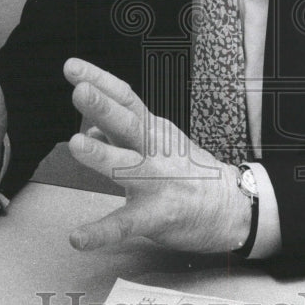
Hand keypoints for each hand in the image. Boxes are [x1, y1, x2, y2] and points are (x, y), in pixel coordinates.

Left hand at [63, 58, 251, 252]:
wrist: (232, 206)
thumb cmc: (189, 172)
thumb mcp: (159, 144)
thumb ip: (121, 136)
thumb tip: (90, 128)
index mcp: (153, 130)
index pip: (125, 99)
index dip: (99, 81)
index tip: (72, 67)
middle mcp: (155, 150)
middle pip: (129, 124)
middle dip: (104, 107)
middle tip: (80, 92)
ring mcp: (157, 182)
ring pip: (127, 166)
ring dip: (102, 155)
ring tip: (76, 144)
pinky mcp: (158, 215)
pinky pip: (126, 224)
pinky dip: (102, 232)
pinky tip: (79, 238)